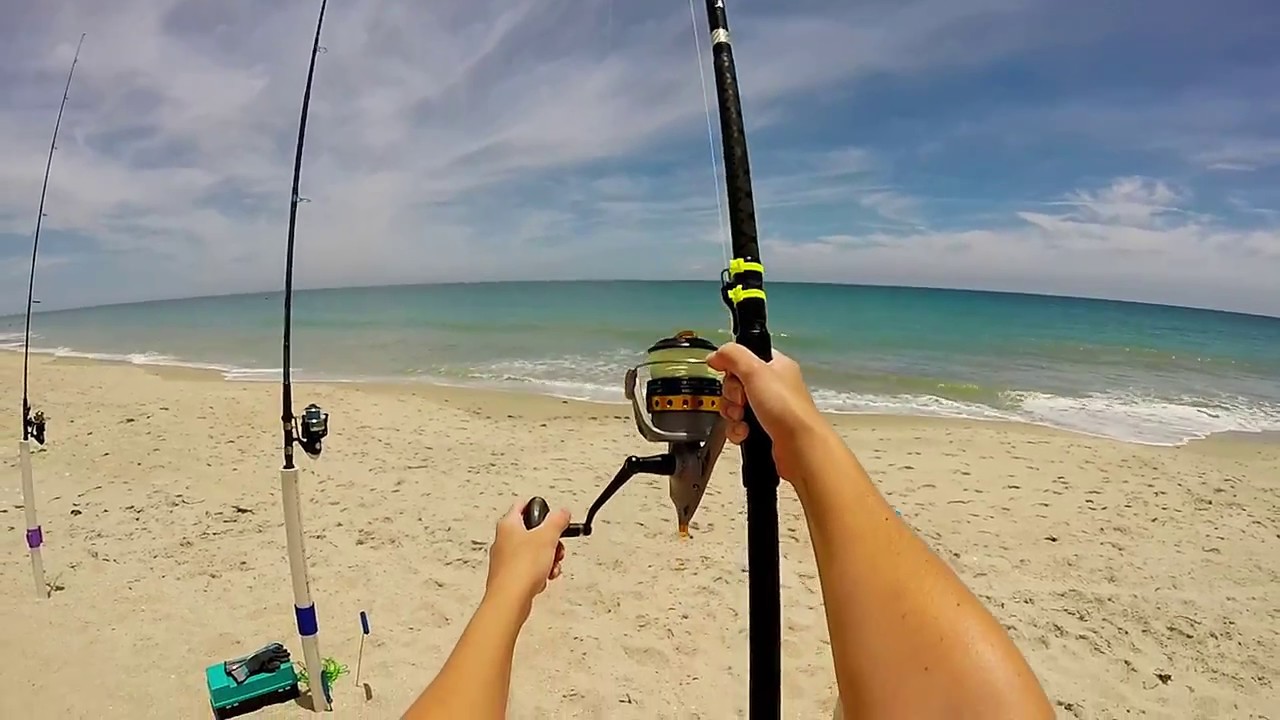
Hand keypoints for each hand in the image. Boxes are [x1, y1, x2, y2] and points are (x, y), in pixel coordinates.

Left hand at [485, 501, 569, 610]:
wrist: (510, 599)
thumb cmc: (521, 567)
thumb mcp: (547, 537)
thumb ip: (557, 521)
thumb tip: (563, 512)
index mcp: (508, 524)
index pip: (522, 506)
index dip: (539, 508)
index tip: (552, 515)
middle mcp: (503, 540)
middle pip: (532, 532)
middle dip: (549, 541)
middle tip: (556, 547)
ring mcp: (505, 559)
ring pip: (533, 553)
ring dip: (548, 559)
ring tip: (551, 566)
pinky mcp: (510, 576)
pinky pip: (530, 570)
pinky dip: (540, 573)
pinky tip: (544, 578)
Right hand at [707, 342, 830, 484]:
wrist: (799, 447)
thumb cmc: (787, 408)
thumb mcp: (756, 371)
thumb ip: (732, 356)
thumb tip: (716, 355)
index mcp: (776, 367)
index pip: (745, 357)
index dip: (732, 366)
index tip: (726, 372)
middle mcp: (772, 387)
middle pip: (735, 384)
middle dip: (731, 395)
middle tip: (741, 400)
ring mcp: (768, 410)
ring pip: (735, 407)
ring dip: (732, 414)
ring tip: (742, 419)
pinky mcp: (763, 430)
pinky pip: (739, 426)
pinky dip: (737, 430)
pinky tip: (745, 433)